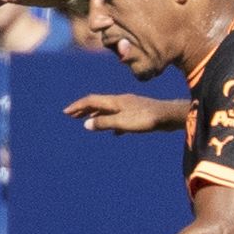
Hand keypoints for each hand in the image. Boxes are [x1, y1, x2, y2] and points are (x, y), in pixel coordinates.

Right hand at [63, 93, 183, 133]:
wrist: (168, 115)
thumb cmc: (146, 119)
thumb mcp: (123, 122)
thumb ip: (104, 123)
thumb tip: (86, 124)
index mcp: (115, 102)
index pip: (91, 101)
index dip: (77, 106)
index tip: (65, 112)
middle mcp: (120, 101)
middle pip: (98, 103)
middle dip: (83, 109)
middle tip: (71, 115)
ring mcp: (129, 106)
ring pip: (108, 110)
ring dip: (96, 115)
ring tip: (88, 121)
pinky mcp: (137, 114)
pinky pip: (120, 117)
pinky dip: (112, 123)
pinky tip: (114, 132)